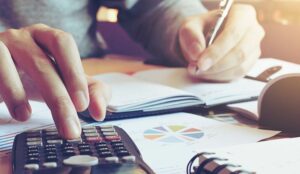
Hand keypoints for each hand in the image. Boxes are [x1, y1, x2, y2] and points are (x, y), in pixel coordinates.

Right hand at [0, 24, 110, 138]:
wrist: (1, 76)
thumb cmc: (36, 75)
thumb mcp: (66, 81)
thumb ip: (91, 91)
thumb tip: (100, 111)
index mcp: (48, 38)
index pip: (64, 44)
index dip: (74, 72)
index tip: (83, 105)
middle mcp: (24, 37)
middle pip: (42, 63)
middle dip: (58, 98)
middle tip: (69, 128)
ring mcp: (0, 45)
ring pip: (8, 65)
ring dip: (19, 95)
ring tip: (27, 118)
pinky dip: (4, 91)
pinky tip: (15, 111)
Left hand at [179, 4, 264, 81]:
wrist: (204, 37)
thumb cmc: (200, 29)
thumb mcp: (190, 27)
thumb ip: (191, 37)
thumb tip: (197, 53)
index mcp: (243, 14)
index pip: (233, 33)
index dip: (217, 51)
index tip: (201, 62)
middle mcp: (253, 31)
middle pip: (240, 53)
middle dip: (216, 65)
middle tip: (197, 69)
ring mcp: (254, 49)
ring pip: (239, 67)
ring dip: (216, 73)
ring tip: (198, 71)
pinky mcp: (249, 64)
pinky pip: (237, 75)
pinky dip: (220, 77)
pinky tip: (207, 73)